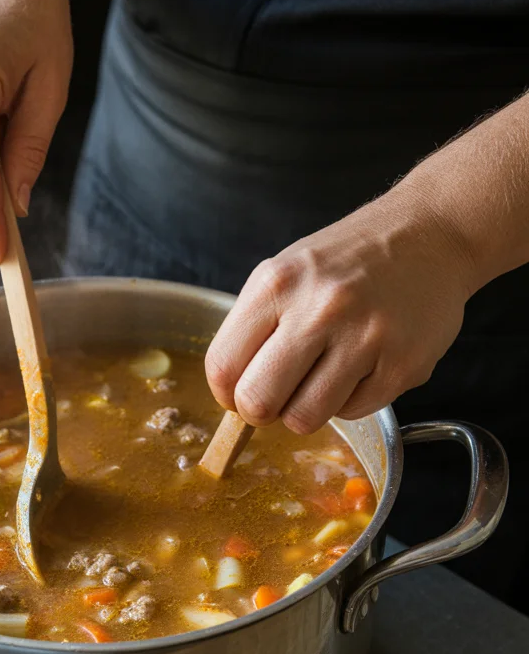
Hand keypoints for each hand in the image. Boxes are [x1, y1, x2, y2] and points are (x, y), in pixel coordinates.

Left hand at [205, 184, 474, 432]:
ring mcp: (366, 338)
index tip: (238, 393)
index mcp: (278, 284)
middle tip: (276, 398)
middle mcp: (320, 309)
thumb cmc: (349, 260)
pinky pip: (353, 412)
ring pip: (304, 419)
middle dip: (260, 412)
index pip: (222, 367)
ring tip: (320, 380)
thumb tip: (232, 393)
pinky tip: (361, 366)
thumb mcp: (286, 272)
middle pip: (258, 401)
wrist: (431, 235)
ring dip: (305, 410)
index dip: (225, 393)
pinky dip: (350, 400)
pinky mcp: (404, 365)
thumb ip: (254, 327)